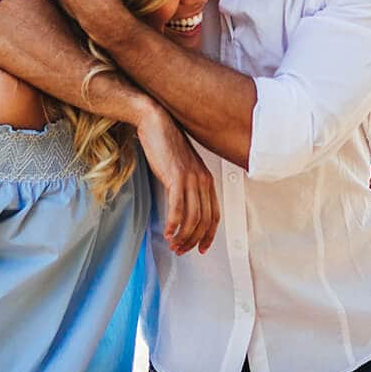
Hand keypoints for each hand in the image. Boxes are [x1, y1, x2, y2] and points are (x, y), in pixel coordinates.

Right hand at [135, 103, 218, 254]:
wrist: (157, 122)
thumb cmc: (166, 143)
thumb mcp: (181, 167)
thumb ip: (186, 184)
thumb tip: (181, 205)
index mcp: (206, 179)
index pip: (214, 215)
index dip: (208, 235)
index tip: (201, 247)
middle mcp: (203, 180)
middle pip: (204, 220)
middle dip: (192, 240)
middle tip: (181, 249)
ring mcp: (191, 179)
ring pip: (192, 218)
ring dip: (182, 235)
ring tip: (172, 243)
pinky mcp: (176, 177)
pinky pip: (178, 208)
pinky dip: (173, 224)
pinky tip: (167, 231)